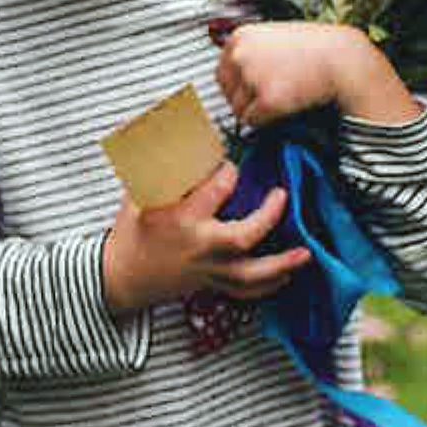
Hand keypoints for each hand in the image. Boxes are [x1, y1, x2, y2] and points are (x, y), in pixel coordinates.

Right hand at [102, 164, 308, 312]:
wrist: (121, 277)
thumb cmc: (131, 233)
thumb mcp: (138, 195)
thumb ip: (159, 168)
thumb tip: (172, 134)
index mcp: (180, 218)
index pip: (216, 190)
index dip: (229, 172)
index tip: (232, 166)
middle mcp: (198, 246)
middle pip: (242, 236)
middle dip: (268, 217)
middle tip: (282, 196)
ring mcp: (207, 270)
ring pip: (250, 274)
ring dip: (280, 264)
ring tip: (305, 254)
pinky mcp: (211, 284)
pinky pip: (244, 292)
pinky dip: (267, 287)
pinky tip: (286, 277)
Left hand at [217, 21, 416, 126]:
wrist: (342, 58)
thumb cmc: (315, 47)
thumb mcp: (275, 36)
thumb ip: (252, 51)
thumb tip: (235, 74)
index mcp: (240, 37)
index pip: (221, 72)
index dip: (238, 85)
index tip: (253, 89)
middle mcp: (241, 56)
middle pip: (226, 93)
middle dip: (244, 99)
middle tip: (269, 97)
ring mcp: (252, 78)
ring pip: (239, 110)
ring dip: (256, 111)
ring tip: (281, 99)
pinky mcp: (267, 99)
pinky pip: (253, 121)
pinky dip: (266, 120)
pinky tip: (284, 108)